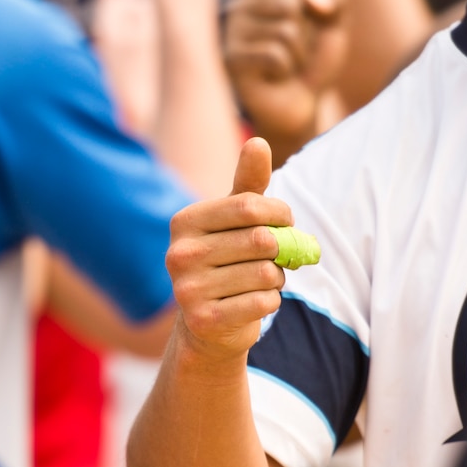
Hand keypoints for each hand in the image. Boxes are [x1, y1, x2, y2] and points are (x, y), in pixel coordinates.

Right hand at [167, 139, 291, 363]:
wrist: (209, 324)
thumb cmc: (228, 259)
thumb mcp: (236, 220)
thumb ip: (248, 183)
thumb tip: (258, 141)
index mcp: (184, 222)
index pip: (249, 206)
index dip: (280, 213)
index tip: (287, 222)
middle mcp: (179, 254)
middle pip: (261, 241)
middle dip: (281, 249)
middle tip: (277, 256)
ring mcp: (187, 290)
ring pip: (265, 274)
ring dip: (277, 278)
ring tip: (262, 280)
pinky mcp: (203, 320)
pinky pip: (263, 302)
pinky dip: (270, 301)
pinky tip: (254, 302)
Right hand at [224, 0, 348, 157]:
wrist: (300, 108)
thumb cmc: (312, 62)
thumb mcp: (333, 24)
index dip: (310, 6)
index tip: (302, 27)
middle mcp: (239, 6)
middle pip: (290, 4)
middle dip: (304, 35)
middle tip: (292, 53)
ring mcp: (231, 33)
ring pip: (285, 31)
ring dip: (296, 56)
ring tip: (283, 68)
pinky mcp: (231, 60)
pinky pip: (274, 55)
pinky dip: (284, 70)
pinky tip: (272, 77)